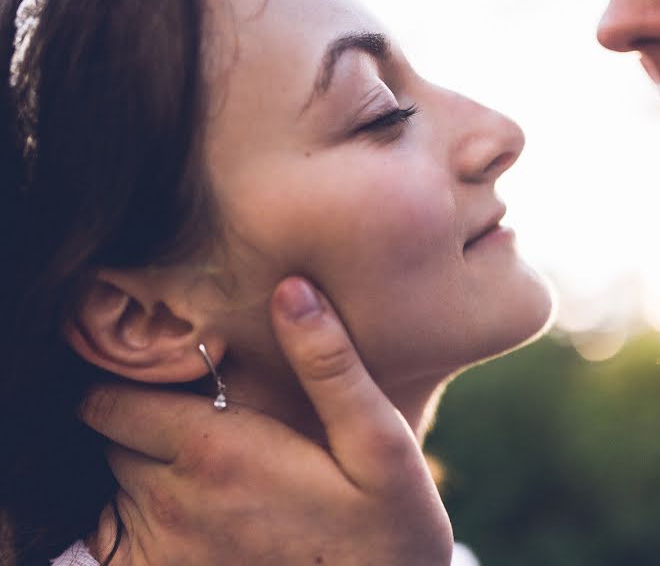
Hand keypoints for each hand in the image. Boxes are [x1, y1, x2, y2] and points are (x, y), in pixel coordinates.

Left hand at [80, 277, 452, 565]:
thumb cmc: (387, 526)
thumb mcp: (379, 440)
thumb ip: (330, 364)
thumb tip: (291, 286)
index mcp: (215, 451)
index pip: (106, 399)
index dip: (128, 379)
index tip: (168, 374)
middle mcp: (172, 504)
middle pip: (111, 440)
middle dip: (141, 421)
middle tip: (199, 416)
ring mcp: (164, 554)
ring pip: (114, 488)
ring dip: (143, 470)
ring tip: (211, 467)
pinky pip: (114, 546)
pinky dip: (136, 523)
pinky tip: (198, 515)